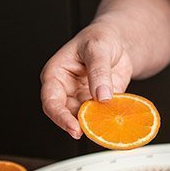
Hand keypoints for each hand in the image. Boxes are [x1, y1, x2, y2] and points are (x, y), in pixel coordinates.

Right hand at [40, 22, 133, 138]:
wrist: (118, 42)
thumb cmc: (100, 38)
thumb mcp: (98, 48)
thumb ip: (99, 71)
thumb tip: (102, 96)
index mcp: (56, 75)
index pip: (51, 101)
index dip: (60, 116)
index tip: (74, 128)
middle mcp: (66, 90)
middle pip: (66, 115)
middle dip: (78, 125)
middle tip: (93, 132)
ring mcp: (81, 99)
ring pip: (83, 119)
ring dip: (94, 125)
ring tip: (106, 127)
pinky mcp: (97, 104)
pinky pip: (100, 117)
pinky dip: (107, 121)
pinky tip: (116, 122)